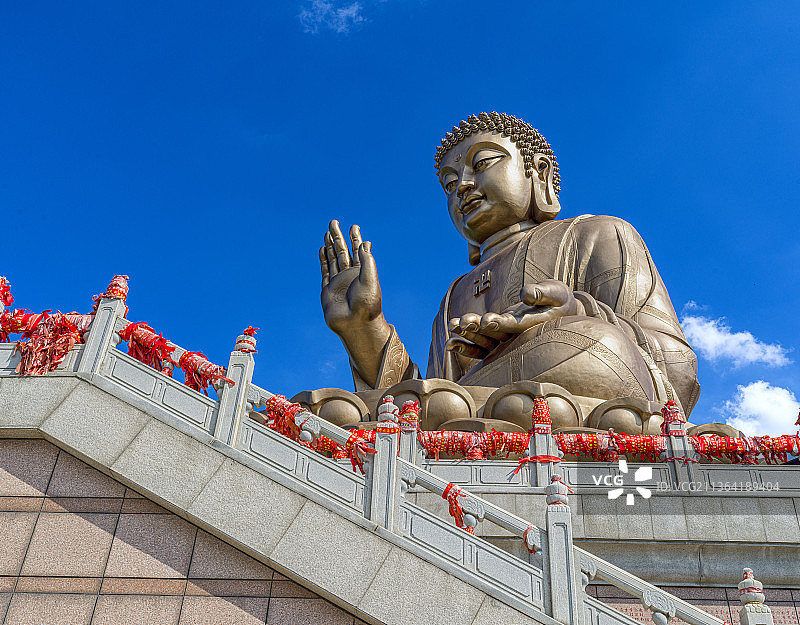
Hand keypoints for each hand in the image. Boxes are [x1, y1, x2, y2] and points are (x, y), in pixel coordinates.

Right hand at [319, 220, 383, 336]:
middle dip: (339, 237)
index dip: (355, 238)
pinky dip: (323, 260)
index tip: (354, 226)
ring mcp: (339, 283)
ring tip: (327, 232)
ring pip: (333, 259)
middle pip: (343, 252)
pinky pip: (325, 272)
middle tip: (334, 222)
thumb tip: (365, 243)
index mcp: (363, 273)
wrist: (355, 325)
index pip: (358, 251)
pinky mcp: (328, 291)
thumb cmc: (366, 304)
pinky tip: (322, 249)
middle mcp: (350, 276)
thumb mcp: (370, 280)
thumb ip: (366, 261)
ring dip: (330, 246)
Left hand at [447, 279, 578, 358]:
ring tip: (451, 325)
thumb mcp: (556, 292)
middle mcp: (517, 336)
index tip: (485, 319)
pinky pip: (481, 346)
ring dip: (467, 333)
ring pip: (485, 340)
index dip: (499, 323)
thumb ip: (542, 292)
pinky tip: (450, 343)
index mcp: (532, 325)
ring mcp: (507, 339)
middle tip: (461, 322)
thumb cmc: (560, 299)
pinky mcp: (499, 338)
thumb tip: (526, 293)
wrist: (561, 311)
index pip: (514, 326)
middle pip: (494, 334)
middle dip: (476, 328)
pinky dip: (466, 345)